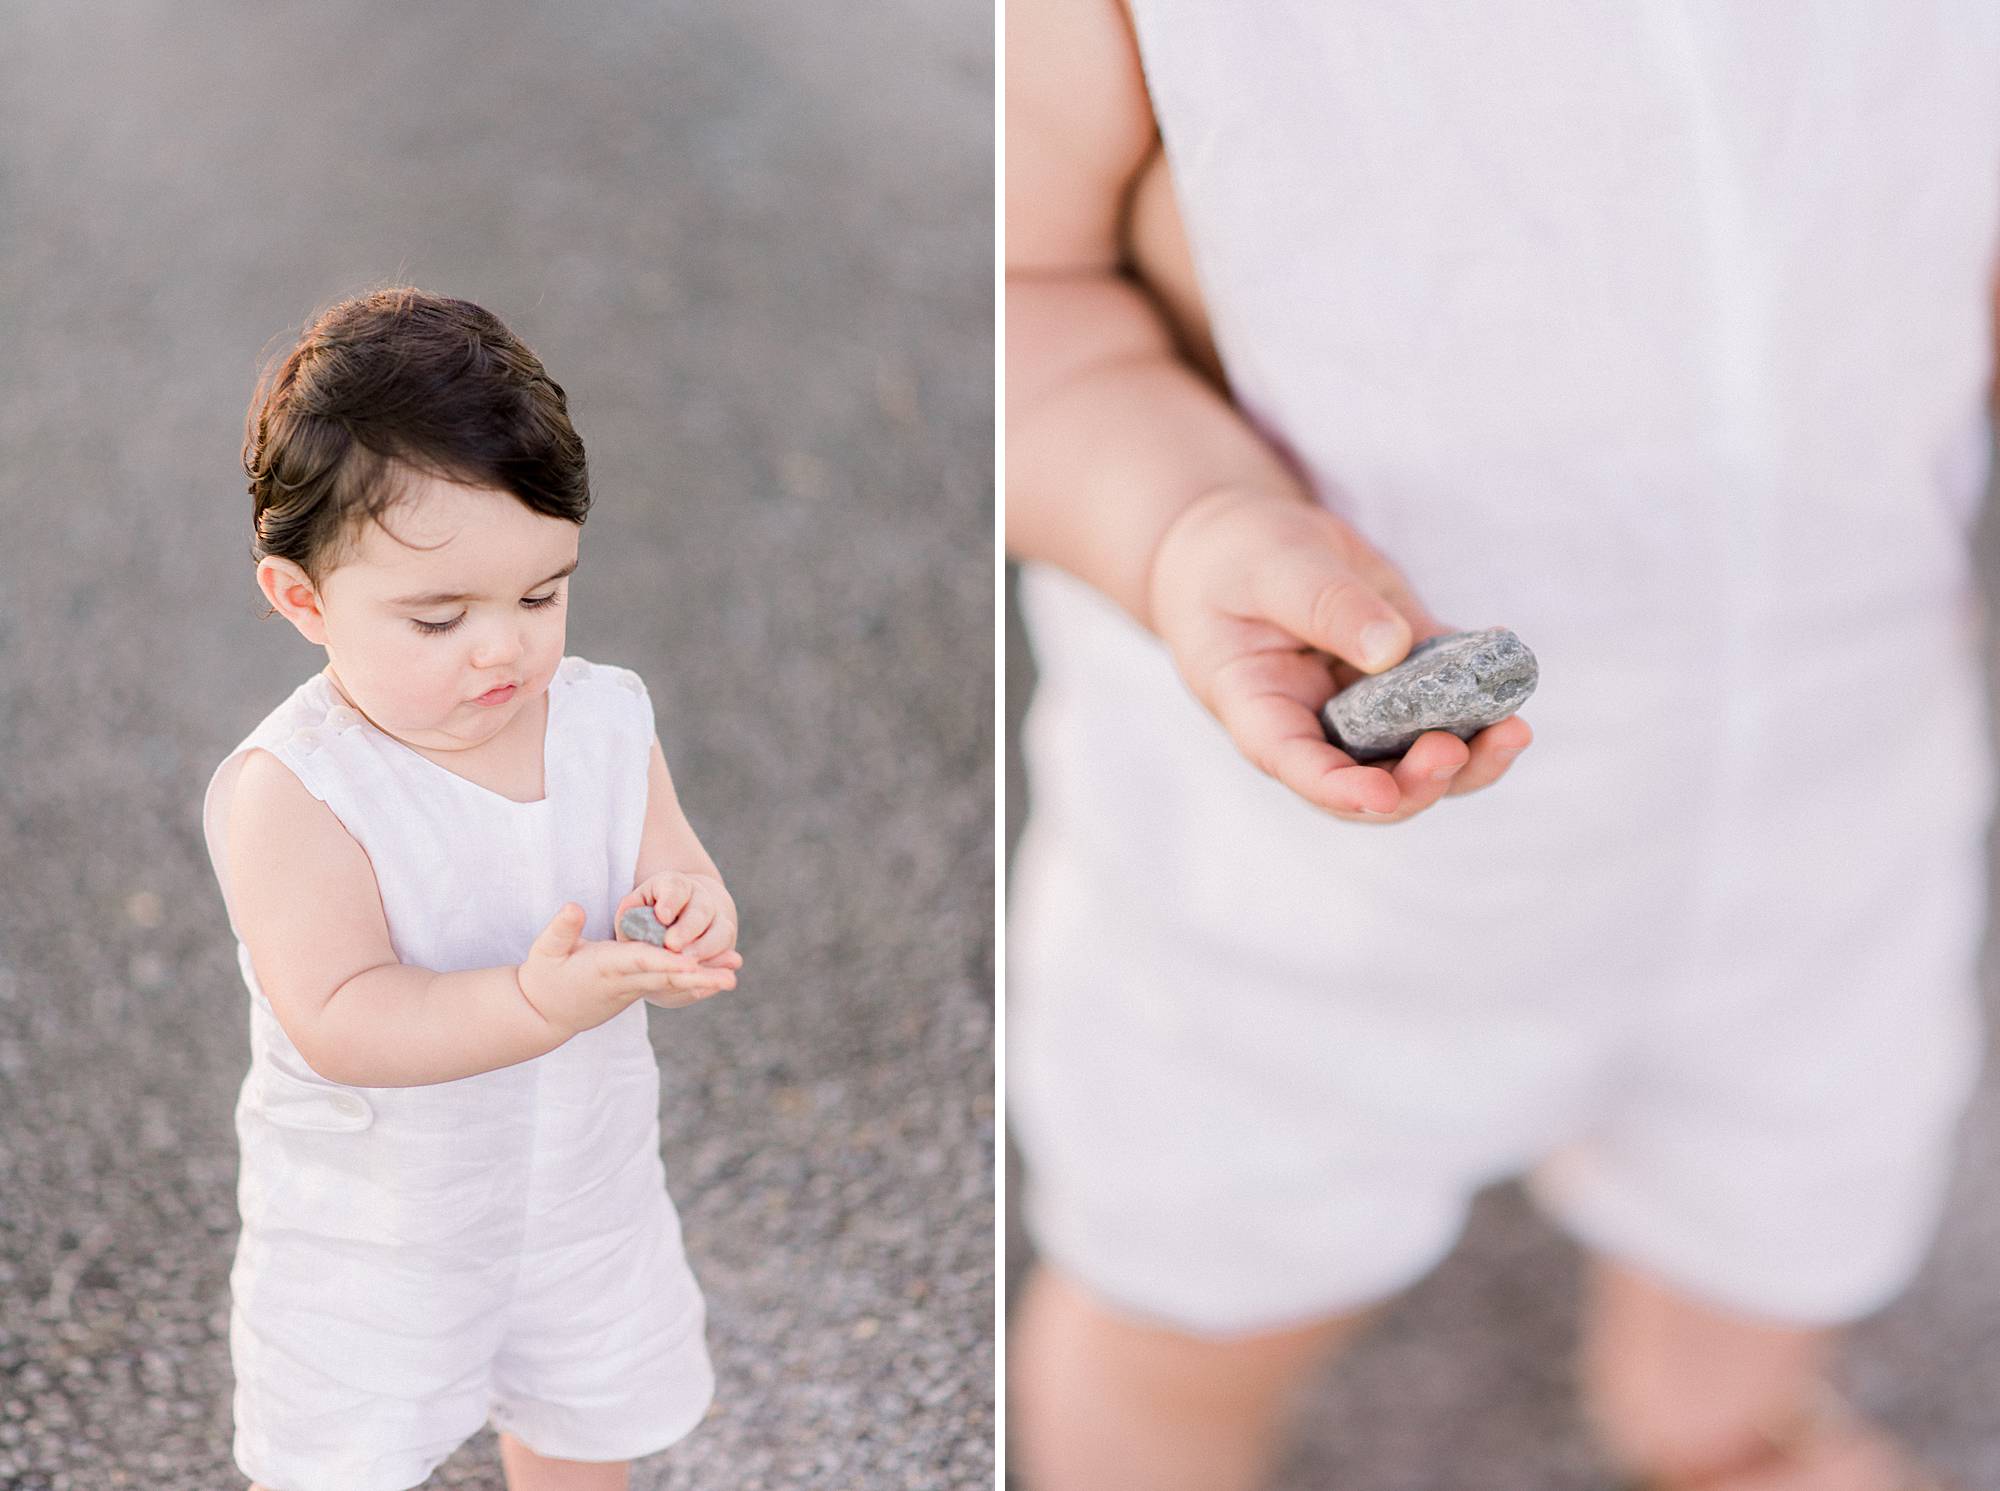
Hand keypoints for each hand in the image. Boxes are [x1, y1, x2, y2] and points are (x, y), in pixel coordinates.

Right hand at [516, 903, 735, 1034]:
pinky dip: (692, 986)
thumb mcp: (545, 951)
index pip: (640, 961)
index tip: (691, 961)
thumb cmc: (543, 977)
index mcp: (604, 967)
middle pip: (666, 978)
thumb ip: (561, 930)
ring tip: (733, 976)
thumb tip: (574, 907)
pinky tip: (716, 982)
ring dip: (703, 981)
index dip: (666, 962)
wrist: (543, 1014)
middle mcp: (624, 981)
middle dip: (699, 976)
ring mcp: (632, 989)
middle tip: (731, 977)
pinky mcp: (636, 991)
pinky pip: (669, 989)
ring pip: (672, 985)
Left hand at [615, 871, 740, 963]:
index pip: (675, 886)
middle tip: (672, 945)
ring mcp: (716, 918)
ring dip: (706, 948)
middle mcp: (699, 897)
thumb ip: (631, 922)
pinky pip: (727, 951)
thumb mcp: (630, 918)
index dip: (670, 900)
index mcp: (672, 885)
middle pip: (700, 909)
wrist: (671, 927)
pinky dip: (717, 965)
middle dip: (688, 928)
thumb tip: (635, 931)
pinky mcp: (725, 940)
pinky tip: (705, 978)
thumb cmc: (643, 923)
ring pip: (721, 930)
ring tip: (690, 965)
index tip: (662, 916)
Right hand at [1145, 485, 1531, 822]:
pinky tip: (1506, 659)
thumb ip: (1326, 605)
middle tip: (1458, 748)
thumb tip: (1392, 648)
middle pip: (1372, 781)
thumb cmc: (1235, 560)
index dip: (1341, 791)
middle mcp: (1318, 723)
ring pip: (1421, 756)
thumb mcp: (1271, 568)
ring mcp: (1368, 706)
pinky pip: (1451, 698)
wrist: (1244, 543)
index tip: (1385, 795)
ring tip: (1511, 729)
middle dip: (1421, 780)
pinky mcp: (1407, 673)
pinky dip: (1484, 692)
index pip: (1298, 766)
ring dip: (1471, 754)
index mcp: (1263, 709)